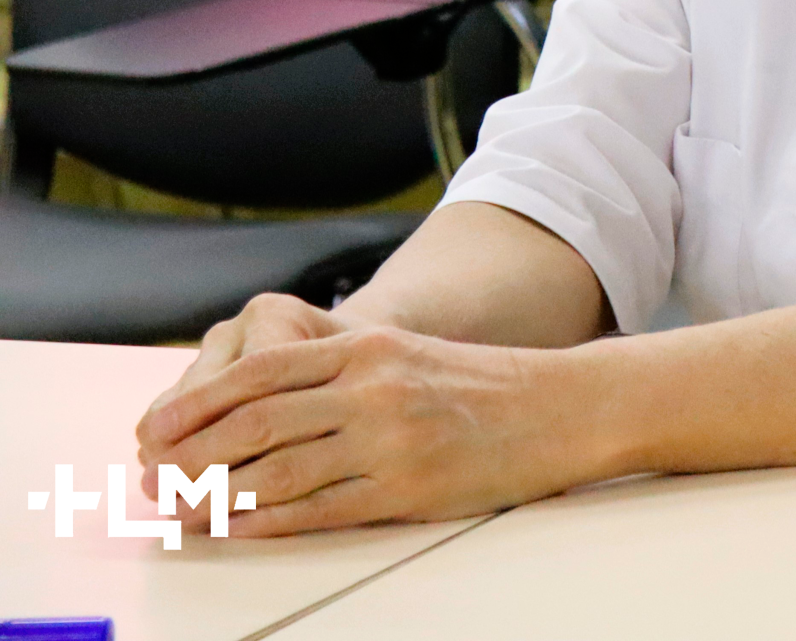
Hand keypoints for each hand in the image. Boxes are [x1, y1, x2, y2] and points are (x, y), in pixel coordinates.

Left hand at [136, 306, 584, 534]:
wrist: (561, 407)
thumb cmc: (481, 384)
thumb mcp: (408, 355)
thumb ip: (342, 370)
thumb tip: (258, 402)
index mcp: (369, 348)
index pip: (260, 372)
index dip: (198, 402)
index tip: (158, 428)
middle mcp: (373, 389)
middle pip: (256, 423)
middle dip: (193, 454)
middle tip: (156, 476)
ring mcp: (390, 441)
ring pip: (279, 471)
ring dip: (219, 495)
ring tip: (184, 510)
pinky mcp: (407, 489)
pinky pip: (320, 510)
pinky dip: (268, 523)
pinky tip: (240, 527)